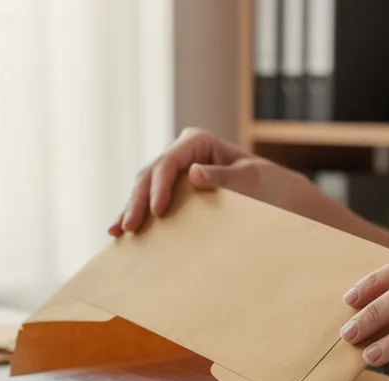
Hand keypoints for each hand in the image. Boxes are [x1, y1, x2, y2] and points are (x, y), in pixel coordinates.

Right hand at [109, 127, 311, 235]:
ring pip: (143, 187)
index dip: (159, 187)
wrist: (271, 193)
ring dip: (130, 209)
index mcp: (197, 142)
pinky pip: (149, 200)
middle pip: (150, 175)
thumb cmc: (263, 183)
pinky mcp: (172, 188)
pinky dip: (136, 214)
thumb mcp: (249, 179)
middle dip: (137, 201)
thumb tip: (193, 173)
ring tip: (117, 231)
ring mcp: (174, 170)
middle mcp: (181, 152)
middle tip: (129, 227)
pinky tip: (119, 231)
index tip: (158, 212)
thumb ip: (224, 177)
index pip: (169, 162)